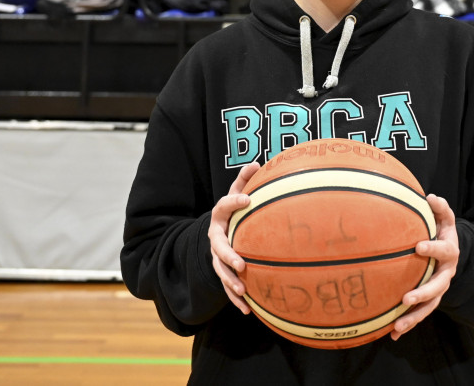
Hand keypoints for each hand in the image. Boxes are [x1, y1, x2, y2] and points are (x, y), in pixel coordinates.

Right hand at [208, 162, 260, 313]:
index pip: (224, 206)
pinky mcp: (222, 271)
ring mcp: (217, 256)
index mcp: (220, 215)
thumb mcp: (237, 193)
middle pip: (218, 247)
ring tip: (243, 290)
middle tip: (240, 263)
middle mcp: (215, 236)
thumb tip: (258, 162)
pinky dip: (235, 299)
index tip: (248, 200)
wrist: (219, 230)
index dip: (234, 202)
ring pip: (220, 270)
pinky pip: (227, 287)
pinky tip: (247, 309)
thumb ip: (244, 180)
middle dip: (228, 256)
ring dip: (230, 281)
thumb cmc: (235, 210)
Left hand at [391, 193, 458, 340]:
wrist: (452, 252)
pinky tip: (391, 334)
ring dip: (414, 316)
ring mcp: (440, 289)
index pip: (443, 250)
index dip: (433, 248)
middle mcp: (446, 273)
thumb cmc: (442, 232)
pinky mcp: (431, 301)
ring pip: (429, 306)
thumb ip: (440, 208)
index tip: (418, 246)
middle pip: (438, 286)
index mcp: (449, 252)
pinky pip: (420, 315)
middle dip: (423, 293)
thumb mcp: (445, 219)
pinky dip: (407, 324)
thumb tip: (430, 196)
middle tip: (406, 298)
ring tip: (397, 325)